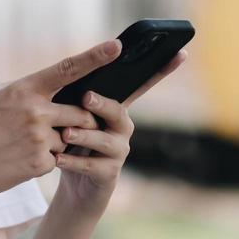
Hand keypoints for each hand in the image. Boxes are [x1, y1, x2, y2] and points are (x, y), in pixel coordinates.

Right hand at [0, 41, 116, 205]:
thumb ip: (21, 89)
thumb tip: (44, 84)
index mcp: (24, 90)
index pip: (68, 68)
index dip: (95, 57)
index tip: (116, 47)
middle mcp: (36, 112)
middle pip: (80, 112)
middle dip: (79, 120)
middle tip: (58, 127)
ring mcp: (39, 139)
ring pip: (68, 138)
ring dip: (56, 143)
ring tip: (23, 146)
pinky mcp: (40, 164)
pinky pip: (57, 159)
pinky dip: (43, 161)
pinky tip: (18, 161)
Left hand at [54, 49, 187, 210]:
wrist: (76, 186)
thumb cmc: (74, 143)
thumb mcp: (75, 116)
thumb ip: (78, 98)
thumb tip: (68, 69)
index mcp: (117, 108)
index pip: (142, 85)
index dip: (163, 70)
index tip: (181, 52)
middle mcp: (123, 128)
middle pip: (118, 111)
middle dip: (102, 104)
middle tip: (86, 97)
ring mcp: (119, 151)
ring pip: (103, 140)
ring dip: (83, 135)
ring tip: (65, 133)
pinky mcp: (109, 173)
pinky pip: (91, 165)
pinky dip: (73, 161)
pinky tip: (58, 158)